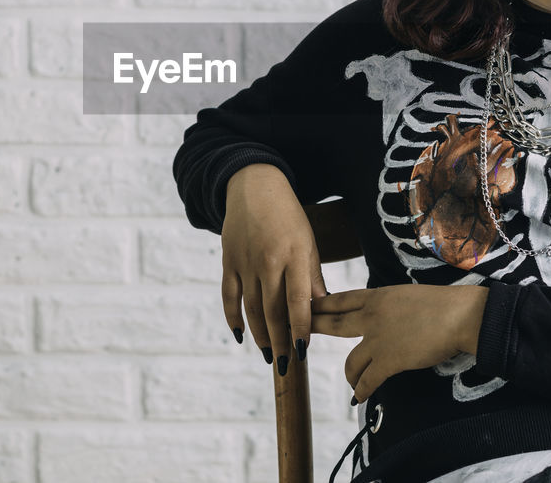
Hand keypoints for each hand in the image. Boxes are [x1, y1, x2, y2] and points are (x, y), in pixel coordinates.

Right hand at [221, 164, 328, 373]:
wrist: (254, 186)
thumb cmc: (288, 216)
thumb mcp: (308, 242)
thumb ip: (312, 278)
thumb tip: (322, 310)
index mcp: (294, 255)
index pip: (298, 301)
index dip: (300, 328)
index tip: (303, 351)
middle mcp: (268, 260)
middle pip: (272, 311)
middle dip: (280, 341)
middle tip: (286, 365)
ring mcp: (245, 262)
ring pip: (251, 309)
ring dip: (260, 336)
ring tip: (270, 354)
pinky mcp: (228, 261)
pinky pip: (228, 296)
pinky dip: (233, 318)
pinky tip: (240, 336)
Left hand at [311, 284, 489, 402]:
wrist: (459, 316)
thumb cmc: (443, 306)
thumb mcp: (408, 297)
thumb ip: (391, 307)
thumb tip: (386, 316)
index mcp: (377, 296)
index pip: (340, 300)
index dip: (320, 305)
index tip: (306, 307)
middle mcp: (371, 316)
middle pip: (332, 324)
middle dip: (313, 330)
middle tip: (297, 336)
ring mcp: (378, 339)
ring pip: (349, 362)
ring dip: (349, 374)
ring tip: (352, 381)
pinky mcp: (389, 360)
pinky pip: (367, 381)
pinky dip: (361, 390)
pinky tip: (360, 396)